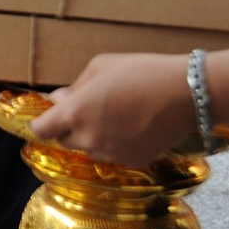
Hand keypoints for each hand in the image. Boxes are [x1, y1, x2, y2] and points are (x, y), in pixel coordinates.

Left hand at [29, 52, 197, 166]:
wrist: (187, 93)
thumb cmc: (141, 72)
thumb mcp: (100, 67)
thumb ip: (75, 87)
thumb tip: (57, 99)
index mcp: (74, 113)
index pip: (41, 130)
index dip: (43, 123)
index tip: (48, 117)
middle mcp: (89, 138)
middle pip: (65, 141)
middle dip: (70, 127)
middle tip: (90, 109)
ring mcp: (112, 153)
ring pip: (90, 150)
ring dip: (93, 138)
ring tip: (116, 116)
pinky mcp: (134, 161)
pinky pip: (114, 155)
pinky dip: (117, 145)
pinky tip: (134, 126)